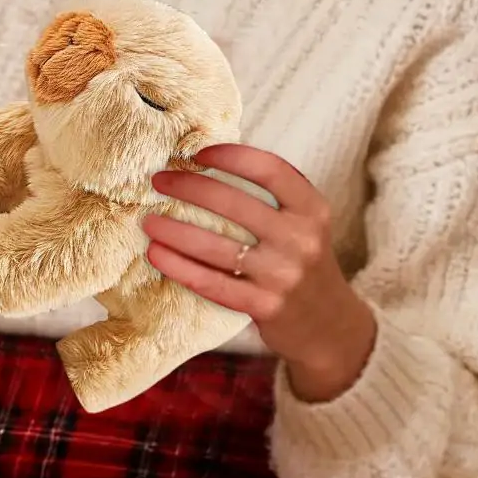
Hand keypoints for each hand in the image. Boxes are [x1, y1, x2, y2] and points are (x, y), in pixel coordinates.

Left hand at [148, 144, 376, 401]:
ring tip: (148, 220)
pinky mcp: (264, 306)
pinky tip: (156, 253)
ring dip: (173, 230)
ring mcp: (283, 275)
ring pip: (216, 246)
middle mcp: (301, 239)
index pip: (270, 169)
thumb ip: (270, 195)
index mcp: (312, 208)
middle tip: (159, 180)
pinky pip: (212, 283)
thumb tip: (206, 162)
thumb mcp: (304, 221)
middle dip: (189, 187)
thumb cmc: (302, 259)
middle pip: (234, 203)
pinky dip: (179, 267)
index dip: (230, 155)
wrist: (329, 323)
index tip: (197, 153)